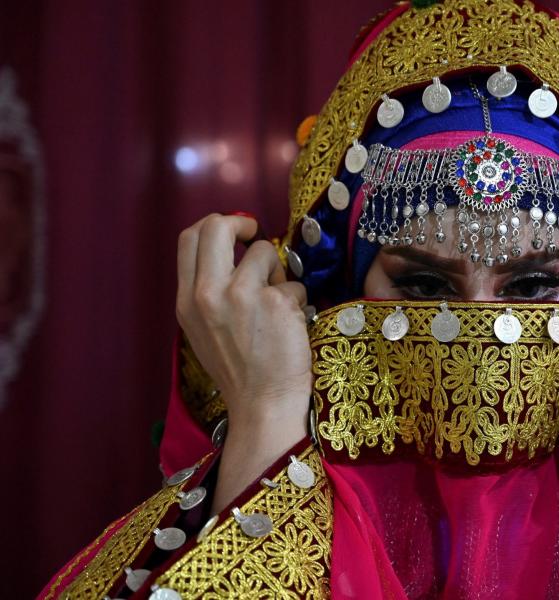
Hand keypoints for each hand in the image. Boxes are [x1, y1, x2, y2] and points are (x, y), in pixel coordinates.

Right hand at [176, 214, 310, 509]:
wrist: (262, 406)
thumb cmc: (240, 370)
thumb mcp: (204, 329)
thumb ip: (210, 290)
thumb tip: (234, 252)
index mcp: (187, 301)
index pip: (189, 238)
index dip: (215, 224)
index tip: (236, 232)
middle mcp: (208, 294)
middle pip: (217, 226)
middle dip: (242, 223)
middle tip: (256, 234)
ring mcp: (242, 296)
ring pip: (266, 252)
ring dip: (279, 274)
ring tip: (278, 307)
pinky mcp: (276, 303)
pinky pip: (294, 284)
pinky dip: (298, 301)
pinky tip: (292, 328)